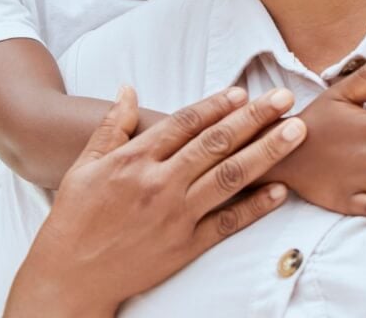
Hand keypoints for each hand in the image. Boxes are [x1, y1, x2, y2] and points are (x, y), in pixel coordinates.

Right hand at [4, 85, 306, 317]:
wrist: (69, 277)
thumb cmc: (73, 219)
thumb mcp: (83, 166)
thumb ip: (112, 126)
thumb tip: (128, 89)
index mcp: (134, 160)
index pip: (184, 123)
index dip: (216, 105)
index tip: (242, 91)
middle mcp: (160, 183)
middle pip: (216, 143)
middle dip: (254, 117)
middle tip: (284, 98)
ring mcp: (176, 216)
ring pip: (230, 177)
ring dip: (267, 151)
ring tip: (296, 132)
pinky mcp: (185, 246)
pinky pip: (228, 222)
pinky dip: (256, 206)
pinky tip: (282, 190)